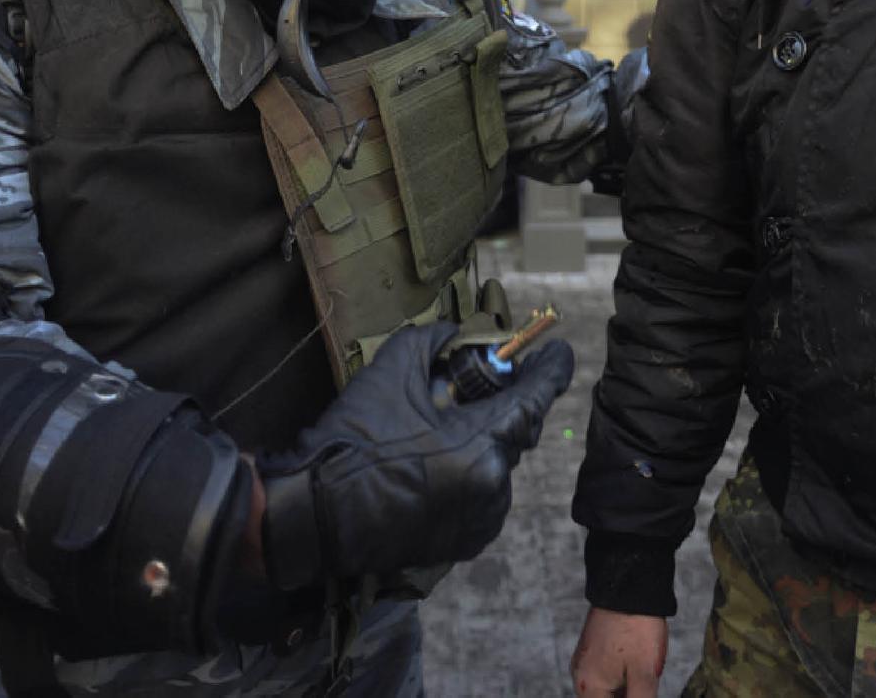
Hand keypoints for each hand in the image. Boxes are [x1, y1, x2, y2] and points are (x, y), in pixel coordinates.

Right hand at [258, 321, 573, 589]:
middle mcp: (492, 487)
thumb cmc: (353, 441)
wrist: (315, 516)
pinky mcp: (465, 542)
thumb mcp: (390, 371)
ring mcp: (481, 520)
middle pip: (516, 431)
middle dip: (505, 403)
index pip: (535, 399)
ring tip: (446, 429)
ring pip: (499, 465)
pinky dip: (472, 475)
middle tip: (486, 381)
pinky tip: (438, 463)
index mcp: (481, 444)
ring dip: (484, 442)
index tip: (560, 351)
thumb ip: (432, 341)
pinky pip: (484, 497)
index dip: (551, 370)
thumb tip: (454, 333)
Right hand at [571, 608, 668, 697]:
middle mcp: (580, 675)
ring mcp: (584, 661)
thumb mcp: (645, 673)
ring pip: (606, 689)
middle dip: (627, 694)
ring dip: (625, 688)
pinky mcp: (590, 648)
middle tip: (644, 678)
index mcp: (589, 686)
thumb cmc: (637, 629)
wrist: (628, 585)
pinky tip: (637, 663)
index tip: (642, 689)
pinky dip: (621, 676)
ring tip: (642, 669)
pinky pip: (605, 673)